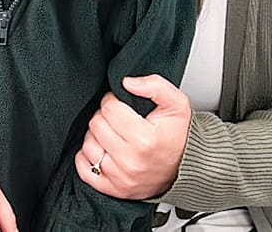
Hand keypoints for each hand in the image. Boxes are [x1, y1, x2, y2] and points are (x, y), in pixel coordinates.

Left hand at [75, 75, 191, 199]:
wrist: (187, 166)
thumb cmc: (178, 135)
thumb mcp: (176, 102)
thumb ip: (154, 85)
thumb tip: (127, 82)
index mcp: (145, 139)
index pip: (109, 109)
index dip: (112, 100)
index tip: (120, 103)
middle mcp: (131, 161)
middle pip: (96, 125)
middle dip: (104, 115)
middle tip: (117, 117)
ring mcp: (121, 178)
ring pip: (88, 145)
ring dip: (96, 135)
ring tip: (112, 133)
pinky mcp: (114, 189)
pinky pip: (84, 170)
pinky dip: (87, 157)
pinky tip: (102, 149)